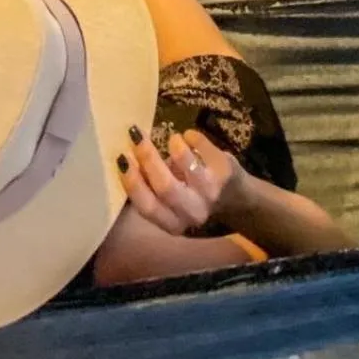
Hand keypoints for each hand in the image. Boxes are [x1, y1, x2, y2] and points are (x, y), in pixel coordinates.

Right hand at [117, 126, 243, 235]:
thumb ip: (150, 186)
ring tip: (172, 138)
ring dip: (176, 150)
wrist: (237, 198)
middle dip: (148, 158)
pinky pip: (207, 151)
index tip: (121, 157)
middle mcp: (192, 213)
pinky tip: (188, 135)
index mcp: (172, 222)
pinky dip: (194, 139)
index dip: (132, 182)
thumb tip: (125, 159)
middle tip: (137, 135)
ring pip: (188, 169)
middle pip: (166, 187)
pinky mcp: (227, 174)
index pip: (147, 206)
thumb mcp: (170, 201)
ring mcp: (212, 194)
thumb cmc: (192, 195)